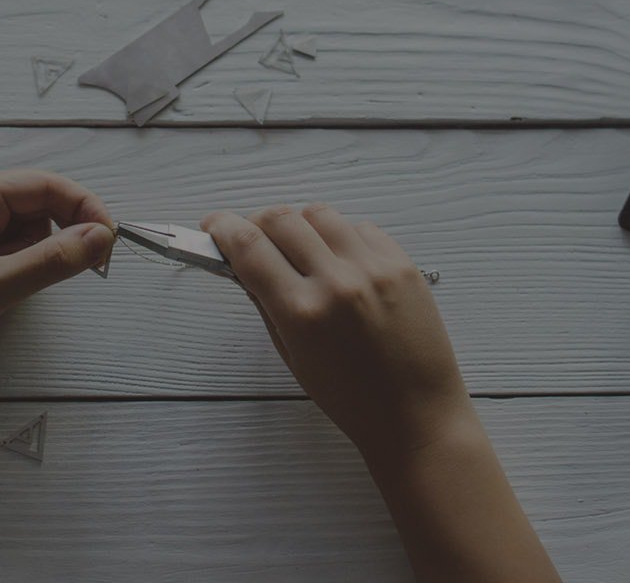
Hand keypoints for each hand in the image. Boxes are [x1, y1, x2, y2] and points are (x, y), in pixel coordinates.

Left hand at [0, 170, 114, 381]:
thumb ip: (53, 260)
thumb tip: (101, 236)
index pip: (45, 184)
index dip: (85, 208)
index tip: (110, 242)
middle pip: (36, 203)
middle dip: (60, 235)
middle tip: (80, 271)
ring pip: (22, 228)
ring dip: (34, 255)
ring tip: (10, 290)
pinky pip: (3, 245)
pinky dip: (14, 266)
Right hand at [202, 204, 466, 460]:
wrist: (416, 416)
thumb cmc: (351, 399)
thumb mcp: (293, 356)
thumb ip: (267, 305)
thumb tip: (245, 264)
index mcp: (302, 312)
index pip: (248, 246)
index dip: (221, 229)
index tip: (213, 227)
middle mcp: (338, 281)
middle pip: (280, 218)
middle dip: (255, 222)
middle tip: (250, 237)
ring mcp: (374, 268)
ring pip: (319, 214)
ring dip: (298, 225)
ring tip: (298, 249)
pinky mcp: (403, 264)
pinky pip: (359, 228)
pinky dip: (339, 236)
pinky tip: (337, 260)